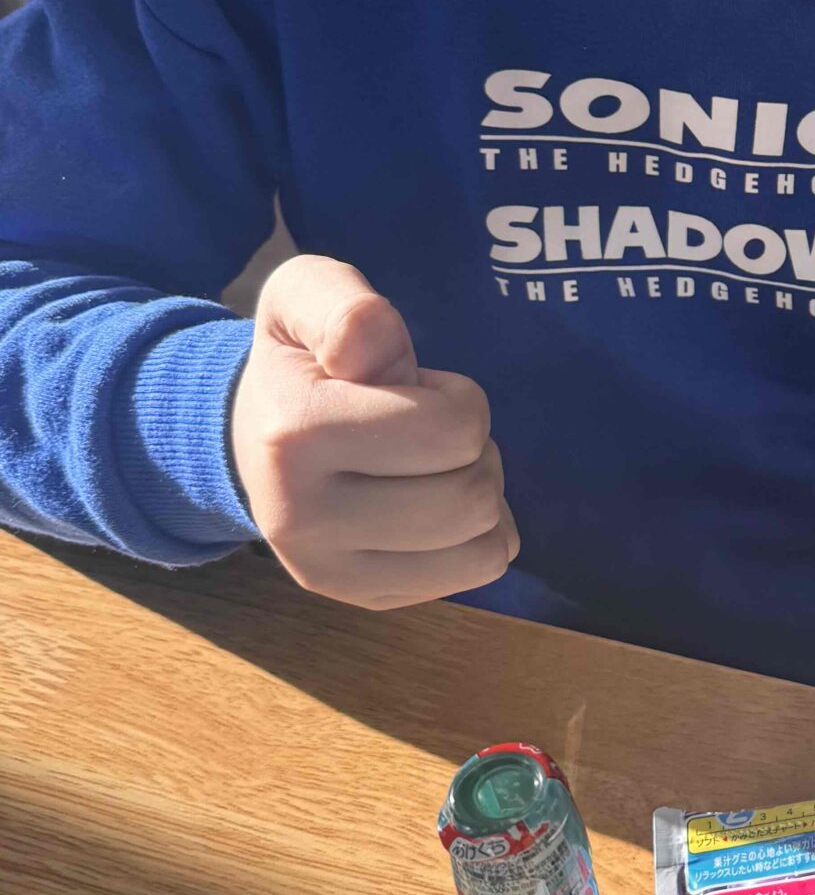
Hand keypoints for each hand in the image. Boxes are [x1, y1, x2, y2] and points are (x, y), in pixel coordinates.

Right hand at [231, 256, 517, 609]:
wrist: (251, 436)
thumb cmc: (302, 360)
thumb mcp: (308, 296)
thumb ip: (342, 304)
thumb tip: (359, 351)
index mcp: (294, 435)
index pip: (456, 429)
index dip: (453, 396)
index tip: (408, 389)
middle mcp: (302, 519)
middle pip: (474, 496)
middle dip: (473, 450)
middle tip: (427, 431)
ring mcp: (329, 572)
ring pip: (484, 544)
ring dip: (480, 493)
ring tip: (427, 466)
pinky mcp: (361, 598)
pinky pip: (475, 571)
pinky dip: (477, 536)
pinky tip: (431, 505)